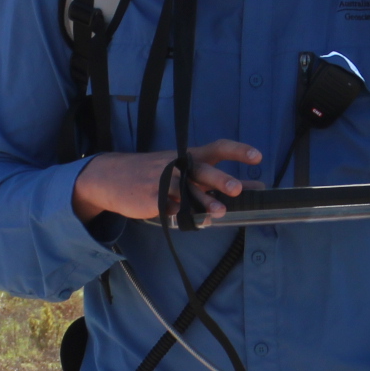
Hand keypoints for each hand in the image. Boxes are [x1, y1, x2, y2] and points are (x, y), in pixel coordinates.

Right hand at [72, 143, 261, 223]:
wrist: (111, 178)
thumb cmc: (154, 175)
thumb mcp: (183, 172)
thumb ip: (215, 181)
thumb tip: (253, 187)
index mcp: (188, 157)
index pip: (216, 148)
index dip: (237, 150)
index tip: (257, 156)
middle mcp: (178, 166)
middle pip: (202, 170)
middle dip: (220, 179)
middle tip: (237, 189)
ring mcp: (163, 182)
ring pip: (187, 191)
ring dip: (204, 202)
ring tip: (219, 213)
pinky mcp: (151, 198)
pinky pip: (171, 208)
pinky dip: (184, 215)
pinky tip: (197, 222)